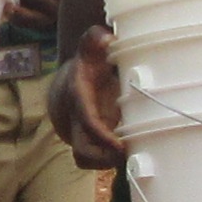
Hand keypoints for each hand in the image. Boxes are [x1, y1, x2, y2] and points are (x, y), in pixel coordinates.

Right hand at [50, 23, 128, 170]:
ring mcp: (82, 135)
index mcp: (78, 98)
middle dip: (103, 159)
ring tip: (133, 155)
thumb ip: (94, 39)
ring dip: (107, 163)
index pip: (87, 121)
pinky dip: (109, 161)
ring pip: (86, 160)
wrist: (68, 81)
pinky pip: (94, 160)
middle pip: (82, 152)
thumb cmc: (87, 65)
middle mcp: (76, 121)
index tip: (120, 145)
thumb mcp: (89, 48)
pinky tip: (129, 153)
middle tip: (129, 155)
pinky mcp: (91, 144)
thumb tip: (108, 38)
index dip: (102, 136)